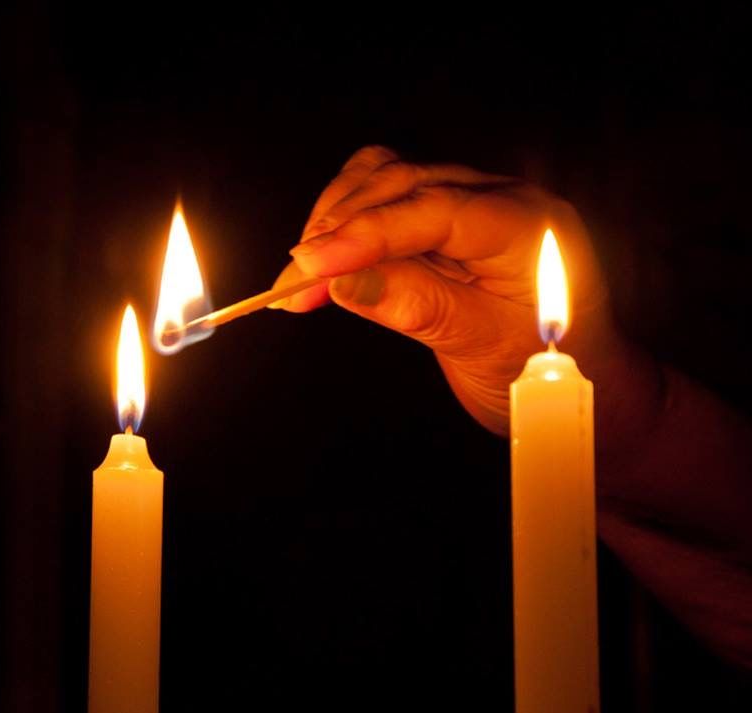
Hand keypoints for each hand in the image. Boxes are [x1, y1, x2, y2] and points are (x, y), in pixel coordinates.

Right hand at [272, 146, 662, 465]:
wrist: (572, 377)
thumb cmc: (545, 367)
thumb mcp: (482, 345)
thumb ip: (417, 306)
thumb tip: (344, 280)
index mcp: (526, 225)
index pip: (434, 207)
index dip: (366, 233)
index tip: (311, 265)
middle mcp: (500, 198)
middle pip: (402, 184)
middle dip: (339, 232)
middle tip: (293, 286)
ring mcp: (472, 202)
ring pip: (387, 182)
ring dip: (336, 223)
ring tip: (302, 280)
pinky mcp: (447, 219)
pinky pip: (389, 201)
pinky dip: (350, 226)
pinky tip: (328, 263)